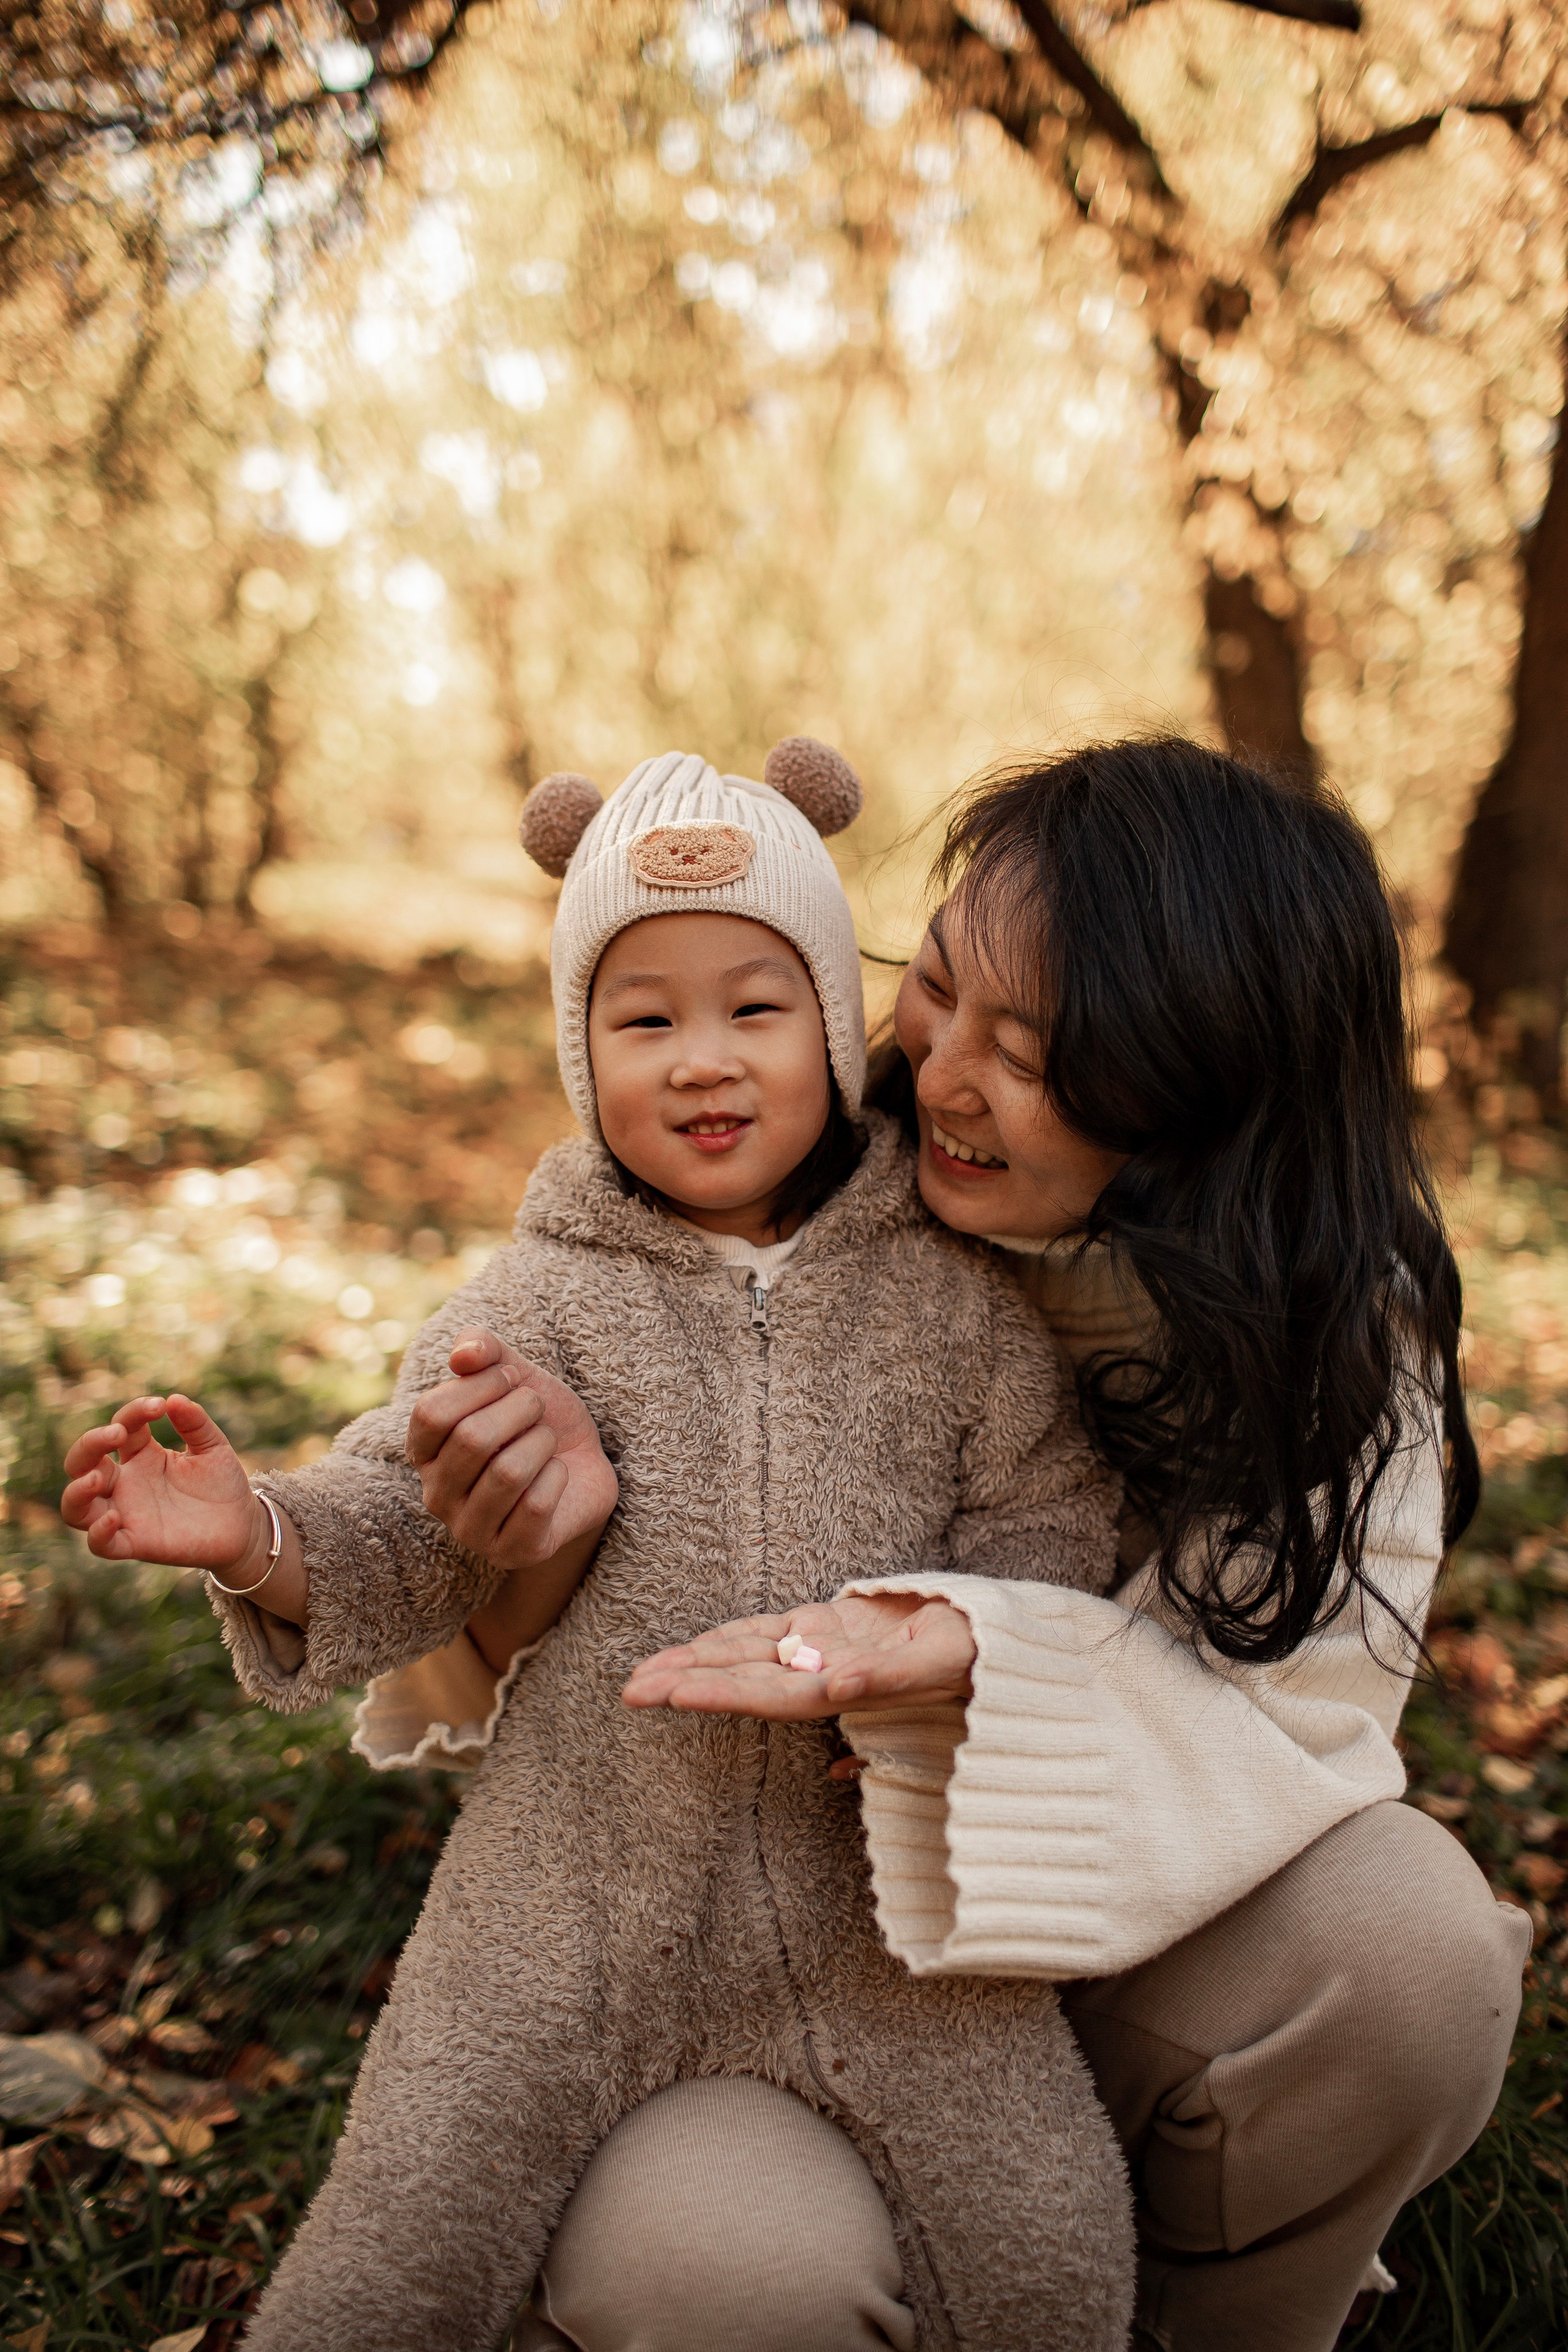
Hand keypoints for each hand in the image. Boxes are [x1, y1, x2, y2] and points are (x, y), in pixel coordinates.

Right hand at [60, 1394, 262, 1572]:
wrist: (242, 1525)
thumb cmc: (222, 1484)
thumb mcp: (213, 1446)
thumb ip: (195, 1422)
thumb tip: (173, 1399)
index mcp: (141, 1455)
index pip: (120, 1427)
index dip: (133, 1412)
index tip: (159, 1406)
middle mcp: (125, 1483)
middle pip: (81, 1463)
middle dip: (89, 1444)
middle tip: (117, 1434)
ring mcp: (127, 1514)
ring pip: (75, 1507)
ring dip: (77, 1491)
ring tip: (97, 1478)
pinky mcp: (136, 1543)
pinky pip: (101, 1544)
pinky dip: (98, 1533)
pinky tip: (114, 1518)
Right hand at [406, 1328, 618, 1577]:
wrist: (583, 1468)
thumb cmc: (535, 1421)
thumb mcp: (511, 1374)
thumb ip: (480, 1348)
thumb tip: (463, 1355)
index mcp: (423, 1452)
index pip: (431, 1412)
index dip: (481, 1385)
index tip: (513, 1378)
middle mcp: (436, 1496)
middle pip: (472, 1439)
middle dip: (520, 1410)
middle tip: (536, 1408)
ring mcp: (471, 1531)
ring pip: (508, 1473)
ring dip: (541, 1443)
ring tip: (546, 1442)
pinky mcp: (513, 1553)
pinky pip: (537, 1505)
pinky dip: (558, 1477)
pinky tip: (557, 1475)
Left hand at [621, 1592, 976, 1721]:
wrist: (999, 1635)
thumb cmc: (977, 1652)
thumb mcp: (941, 1663)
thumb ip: (888, 1680)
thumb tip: (838, 1690)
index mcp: (846, 1686)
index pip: (770, 1694)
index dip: (720, 1692)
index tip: (669, 1695)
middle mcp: (826, 1672)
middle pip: (746, 1678)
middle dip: (688, 1683)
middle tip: (628, 1691)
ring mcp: (825, 1649)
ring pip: (748, 1655)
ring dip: (697, 1662)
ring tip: (643, 1674)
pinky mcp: (830, 1624)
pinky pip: (772, 1632)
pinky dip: (733, 1638)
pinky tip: (695, 1648)